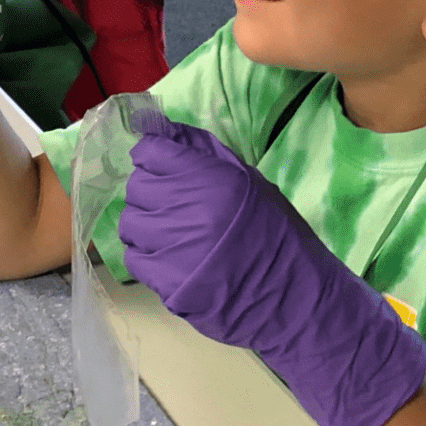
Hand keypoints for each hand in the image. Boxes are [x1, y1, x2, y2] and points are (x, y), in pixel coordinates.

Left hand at [119, 116, 425, 425]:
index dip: (153, 156)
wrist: (295, 298)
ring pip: (130, 222)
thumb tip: (157, 127)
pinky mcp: (167, 282)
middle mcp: (188, 208)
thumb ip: (201, 151)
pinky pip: (134, 258)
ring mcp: (174, 247)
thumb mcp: (248, 179)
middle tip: (174, 205)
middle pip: (137, 186)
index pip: (151, 151)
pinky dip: (146, 256)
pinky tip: (170, 258)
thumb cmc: (275, 233)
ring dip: (145, 224)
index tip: (161, 165)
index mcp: (210, 178)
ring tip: (171, 233)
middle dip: (151, 191)